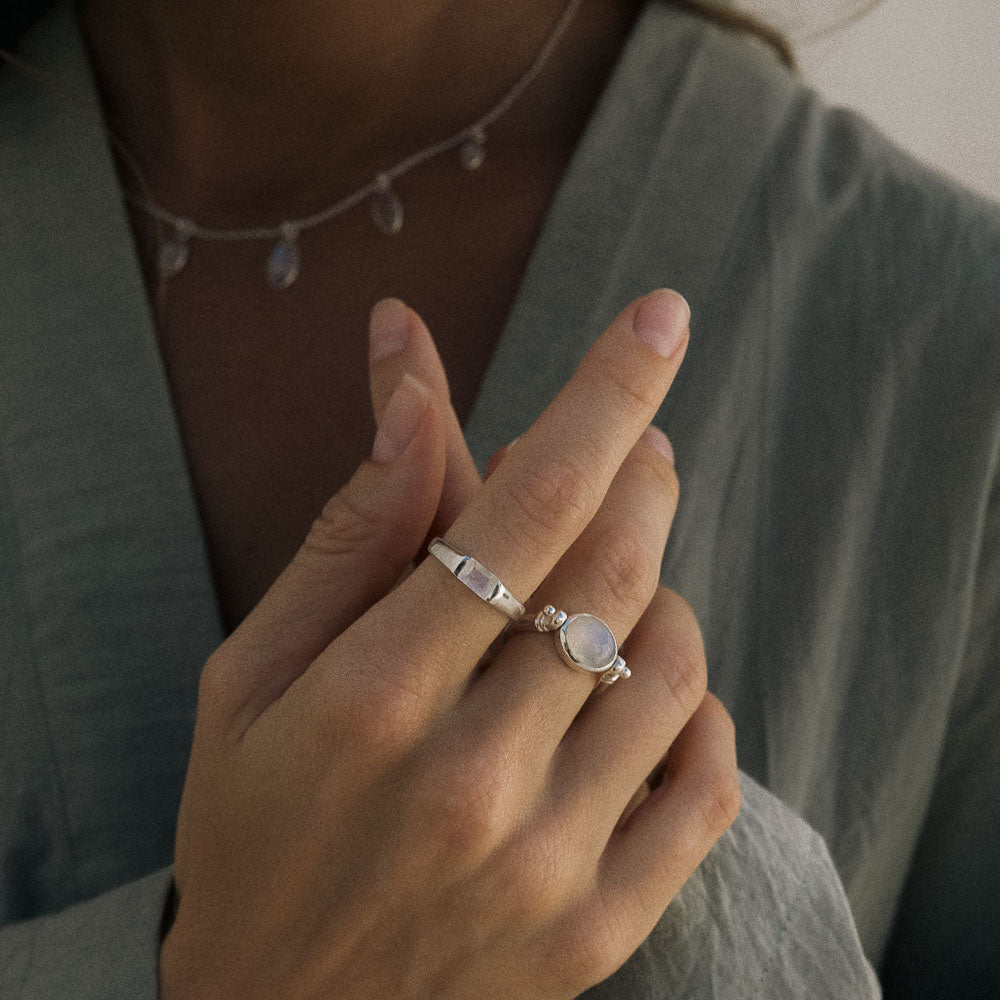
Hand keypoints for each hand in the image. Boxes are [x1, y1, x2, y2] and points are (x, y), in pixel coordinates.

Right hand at [158, 290, 738, 999]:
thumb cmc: (251, 834)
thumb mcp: (249, 678)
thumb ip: (346, 538)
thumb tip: (413, 398)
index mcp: (375, 698)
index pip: (527, 504)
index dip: (603, 395)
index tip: (659, 320)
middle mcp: (475, 775)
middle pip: (617, 565)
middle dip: (641, 471)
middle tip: (632, 445)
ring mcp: (551, 859)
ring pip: (674, 661)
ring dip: (659, 590)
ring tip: (607, 586)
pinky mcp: (603, 925)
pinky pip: (709, 780)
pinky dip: (698, 708)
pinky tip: (645, 691)